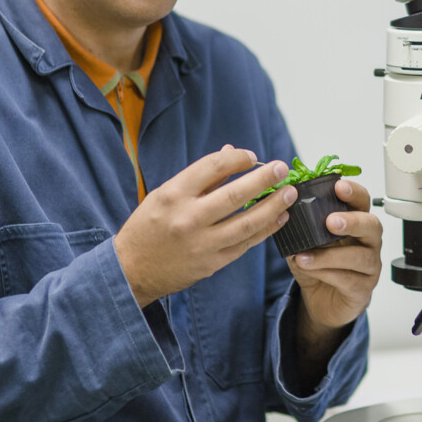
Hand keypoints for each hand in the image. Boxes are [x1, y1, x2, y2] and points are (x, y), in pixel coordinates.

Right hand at [114, 146, 297, 306]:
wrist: (131, 270)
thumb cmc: (149, 226)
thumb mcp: (165, 194)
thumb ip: (200, 176)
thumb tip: (232, 152)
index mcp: (173, 194)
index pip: (214, 166)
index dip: (238, 158)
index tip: (252, 156)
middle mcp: (188, 218)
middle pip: (235, 194)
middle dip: (264, 179)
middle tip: (282, 168)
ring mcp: (202, 243)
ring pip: (247, 223)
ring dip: (273, 206)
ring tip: (290, 194)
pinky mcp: (212, 263)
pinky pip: (245, 244)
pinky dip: (265, 230)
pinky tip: (278, 218)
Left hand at [288, 179, 382, 330]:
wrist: (323, 302)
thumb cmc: (318, 267)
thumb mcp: (304, 243)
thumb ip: (299, 227)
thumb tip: (282, 210)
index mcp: (355, 223)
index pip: (362, 202)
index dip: (354, 192)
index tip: (338, 186)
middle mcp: (368, 242)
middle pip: (372, 225)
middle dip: (352, 222)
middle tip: (331, 221)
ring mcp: (369, 266)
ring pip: (360, 256)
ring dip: (330, 255)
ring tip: (305, 256)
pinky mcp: (363, 289)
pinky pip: (350, 280)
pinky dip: (327, 274)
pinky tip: (310, 270)